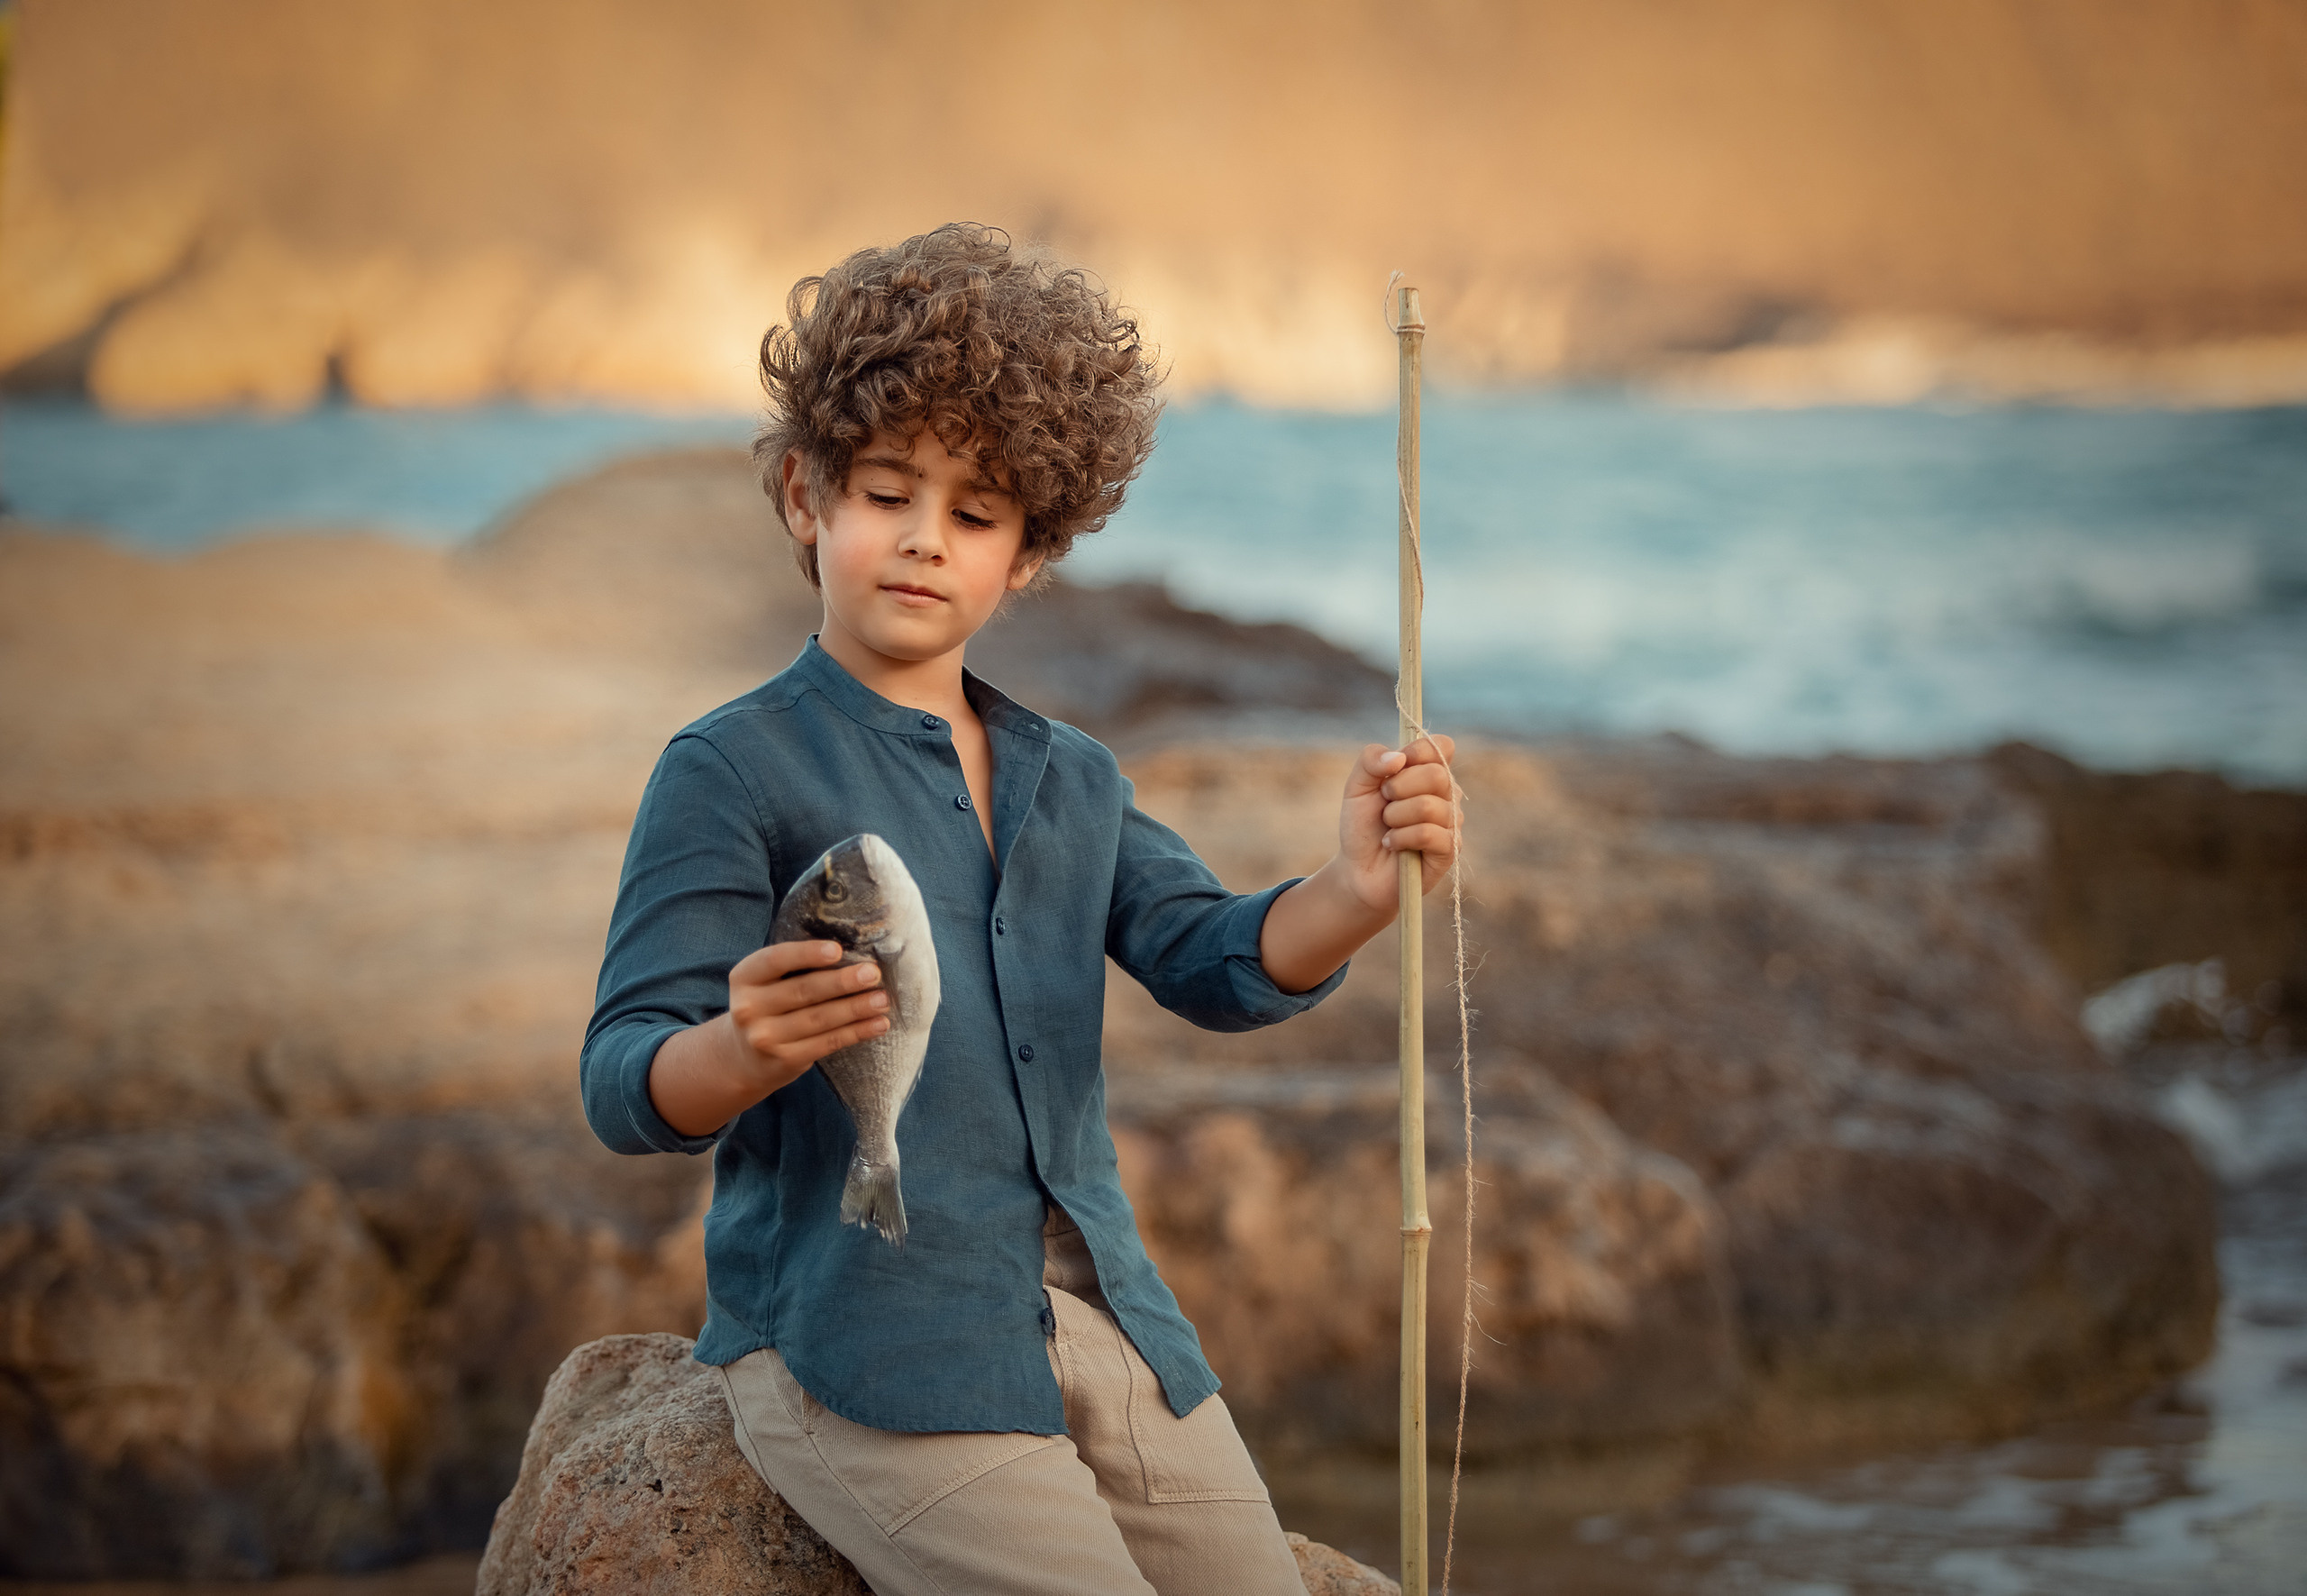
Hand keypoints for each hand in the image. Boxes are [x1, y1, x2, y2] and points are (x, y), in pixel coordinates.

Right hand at [645, 940, 888, 1137]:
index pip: (775, 960)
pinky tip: (879, 1024)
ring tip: (882, 999)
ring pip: (819, 1019)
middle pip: (803, 991)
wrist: (743, 1057)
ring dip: (856, 1008)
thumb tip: (852, 953)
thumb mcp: (765, 982)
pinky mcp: (784, 1060)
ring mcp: (765, 1037)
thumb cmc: (768, 1006)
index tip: (837, 950)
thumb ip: (794, 967)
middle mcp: (748, 1008)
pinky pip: (828, 1043)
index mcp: (744, 977)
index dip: (806, 954)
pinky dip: (857, 1032)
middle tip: (873, 973)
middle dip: (842, 982)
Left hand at [1336, 735, 1459, 911]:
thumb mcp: (1356, 787)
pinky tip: (1393, 844)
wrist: (1358, 869)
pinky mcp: (1449, 850)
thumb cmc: (1363, 825)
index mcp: (1429, 772)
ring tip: (1387, 828)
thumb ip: (1370, 761)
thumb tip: (1398, 756)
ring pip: (1428, 806)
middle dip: (1398, 788)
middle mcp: (1447, 794)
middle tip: (1384, 804)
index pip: (1442, 746)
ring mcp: (1451, 822)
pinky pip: (1428, 834)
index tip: (1394, 767)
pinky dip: (1401, 838)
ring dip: (1395, 817)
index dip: (1419, 751)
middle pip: (1437, 774)